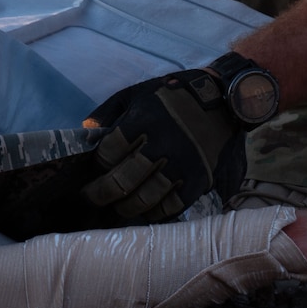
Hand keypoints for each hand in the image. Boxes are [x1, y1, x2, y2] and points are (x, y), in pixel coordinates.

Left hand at [82, 69, 246, 221]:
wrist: (223, 100)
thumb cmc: (172, 96)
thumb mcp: (136, 93)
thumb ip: (107, 112)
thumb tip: (83, 133)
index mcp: (143, 120)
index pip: (108, 152)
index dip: (96, 165)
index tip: (91, 170)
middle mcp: (162, 145)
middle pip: (121, 181)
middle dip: (100, 194)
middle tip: (91, 198)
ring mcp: (182, 165)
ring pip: (144, 199)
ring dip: (124, 208)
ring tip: (116, 207)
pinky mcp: (199, 180)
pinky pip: (171, 208)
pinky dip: (154, 214)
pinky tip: (145, 211)